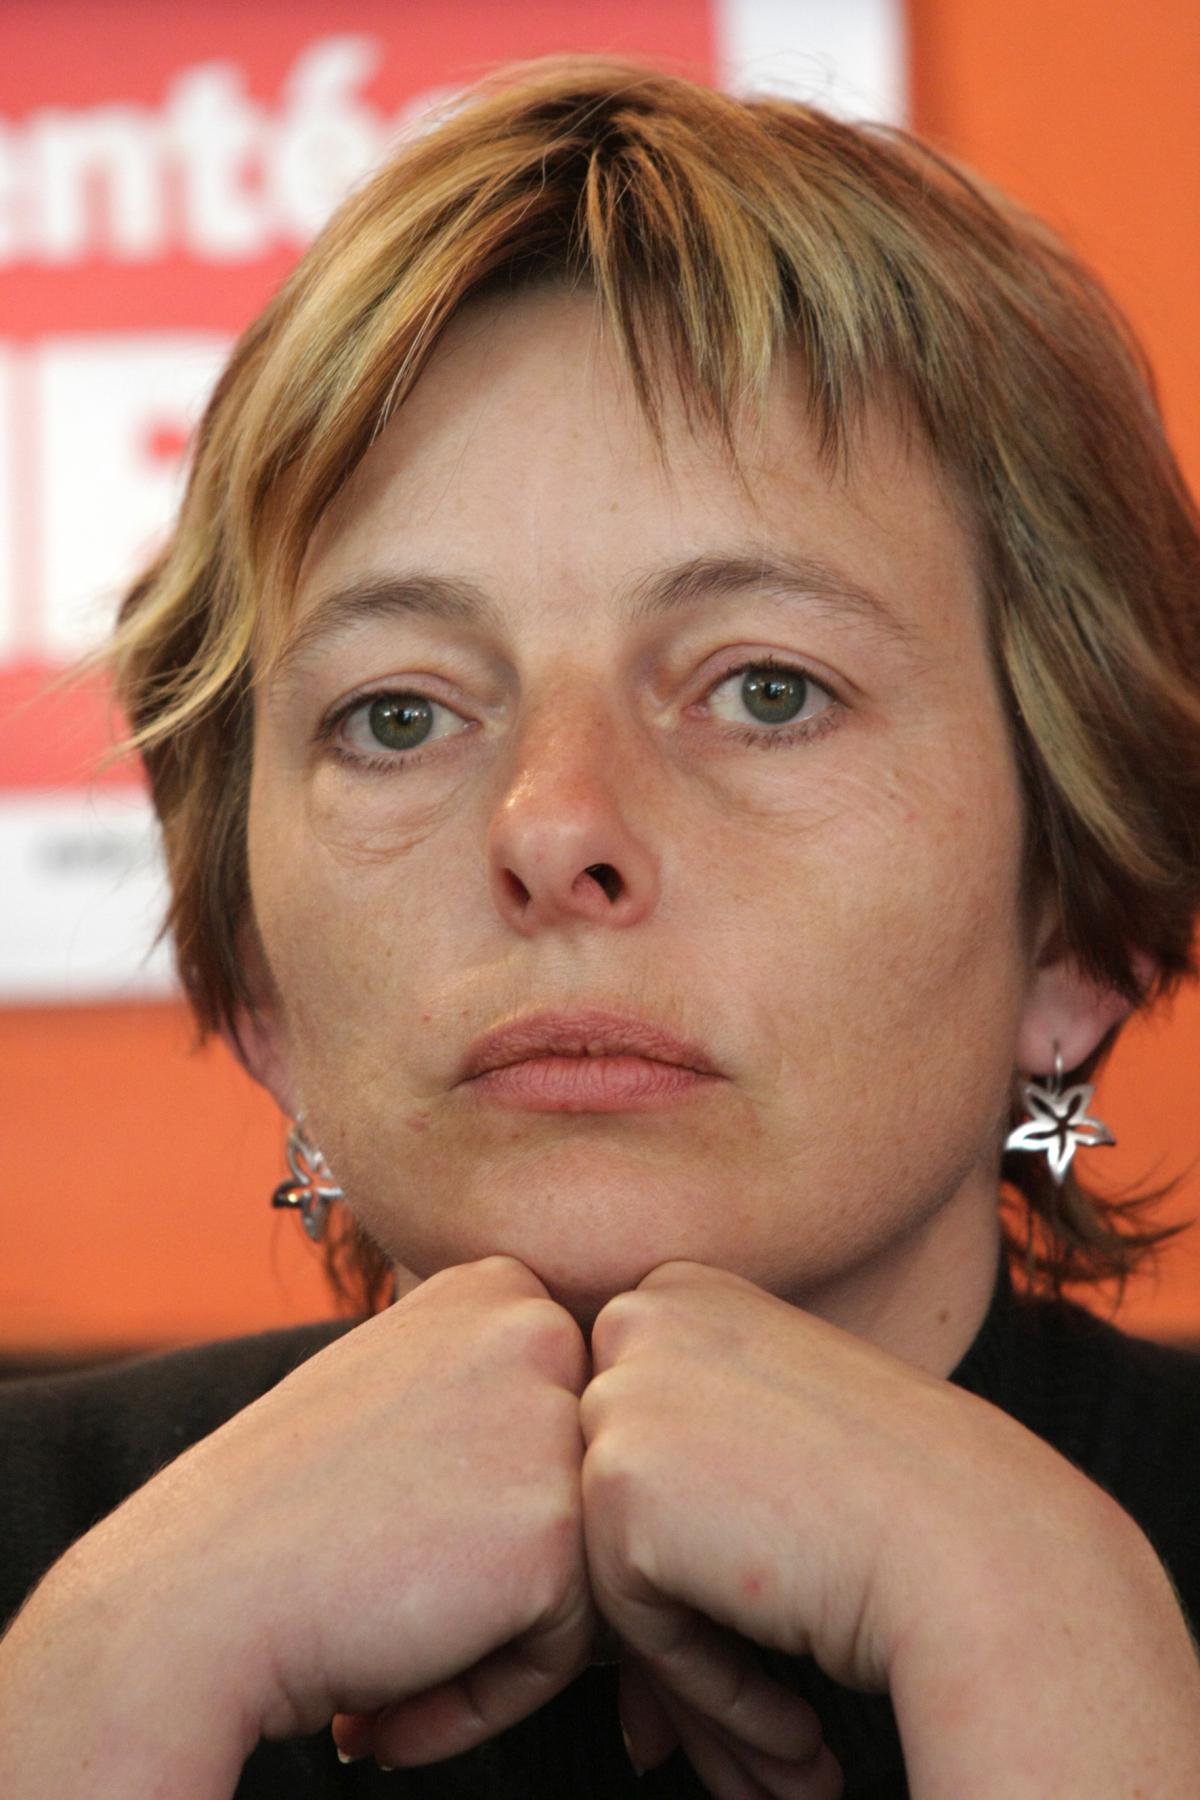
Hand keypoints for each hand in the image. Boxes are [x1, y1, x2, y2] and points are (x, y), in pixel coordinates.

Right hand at [26, 1257, 597, 1788]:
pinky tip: (393, 1698)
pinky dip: (490, 1695)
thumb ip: (491, 1394)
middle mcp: (539, 1326)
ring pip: (588, 1567)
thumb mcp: (396, 1392)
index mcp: (498, 1287)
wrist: (183, 1603)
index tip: (393, 1533)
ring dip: (497, 1638)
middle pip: (588, 1491)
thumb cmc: (276, 1515)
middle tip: (388, 1600)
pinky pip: (569, 1645)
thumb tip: (579, 1459)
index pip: (562, 1426)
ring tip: (389, 1646)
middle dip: (503, 1571)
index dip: (484, 1507)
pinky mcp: (557, 1525)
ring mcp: (554, 1418)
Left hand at [579, 1259, 1122, 1797]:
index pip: (640, 1441)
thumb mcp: (787, 1446)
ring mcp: (621, 1392)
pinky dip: (703, 1686)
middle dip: (683, 1627)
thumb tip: (625, 1597)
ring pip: (613, 1568)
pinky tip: (795, 1728)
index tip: (767, 1629)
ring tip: (790, 1757)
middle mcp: (639, 1319)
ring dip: (696, 1677)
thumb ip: (692, 1480)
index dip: (693, 1555)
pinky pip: (625, 1618)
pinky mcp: (615, 1481)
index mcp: (685, 1292)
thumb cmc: (916, 1504)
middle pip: (617, 1502)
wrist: (986, 1549)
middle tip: (781, 1737)